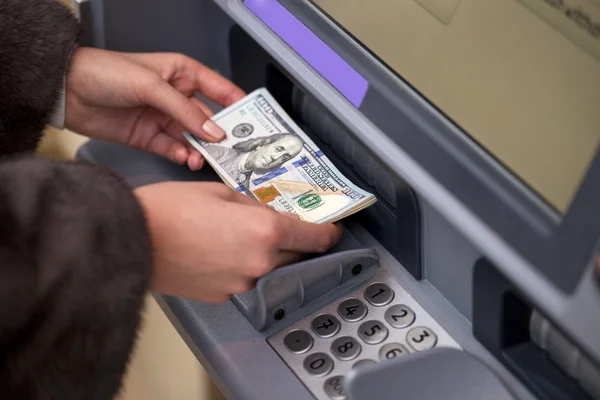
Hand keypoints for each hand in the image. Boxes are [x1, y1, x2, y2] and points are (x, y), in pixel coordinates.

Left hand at [65, 47, 244, 169]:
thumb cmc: (105, 72)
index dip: (238, 105)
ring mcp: (163, 118)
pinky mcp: (149, 137)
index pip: (219, 89)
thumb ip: (184, 111)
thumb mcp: (151, 86)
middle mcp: (176, 97)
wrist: (67, 92)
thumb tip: (213, 130)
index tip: (253, 123)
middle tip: (232, 151)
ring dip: (199, 150)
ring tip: (203, 159)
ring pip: (191, 138)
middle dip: (219, 136)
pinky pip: (172, 149)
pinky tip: (184, 160)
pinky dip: (180, 156)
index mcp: (182, 74)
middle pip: (207, 119)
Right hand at [134, 182, 342, 302]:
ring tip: (240, 233)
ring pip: (269, 267)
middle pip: (296, 254)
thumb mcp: (220, 192)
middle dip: (295, 239)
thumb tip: (268, 212)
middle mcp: (259, 263)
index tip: (333, 228)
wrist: (130, 240)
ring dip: (265, 252)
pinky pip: (245, 278)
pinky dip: (243, 265)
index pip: (315, 237)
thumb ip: (254, 205)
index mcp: (265, 231)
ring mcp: (242, 283)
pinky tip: (221, 249)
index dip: (329, 231)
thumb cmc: (168, 211)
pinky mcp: (224, 295)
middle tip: (285, 224)